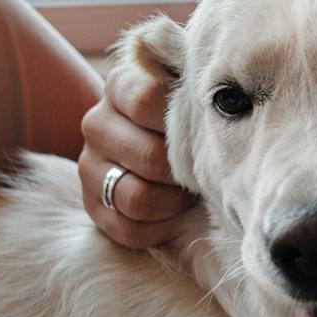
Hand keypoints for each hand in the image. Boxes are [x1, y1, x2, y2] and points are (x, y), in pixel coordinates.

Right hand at [78, 62, 196, 248]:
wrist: (149, 139)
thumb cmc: (182, 114)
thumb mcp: (187, 91)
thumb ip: (197, 93)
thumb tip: (227, 111)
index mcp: (120, 87)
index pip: (147, 102)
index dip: (182, 122)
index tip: (206, 130)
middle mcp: (97, 124)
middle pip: (149, 157)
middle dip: (186, 171)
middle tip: (205, 170)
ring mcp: (89, 167)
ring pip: (137, 199)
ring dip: (174, 203)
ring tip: (189, 192)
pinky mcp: (92, 205)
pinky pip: (129, 229)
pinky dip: (160, 228)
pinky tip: (173, 213)